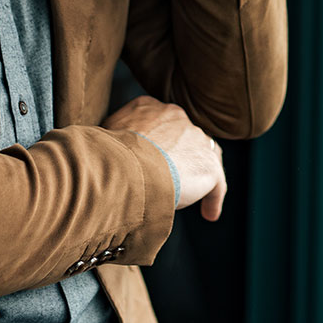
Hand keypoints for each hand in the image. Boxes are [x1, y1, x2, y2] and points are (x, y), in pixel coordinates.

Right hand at [101, 95, 226, 220]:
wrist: (127, 167)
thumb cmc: (109, 154)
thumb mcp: (106, 135)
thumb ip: (115, 136)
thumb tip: (106, 150)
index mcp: (151, 108)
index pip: (163, 122)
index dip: (161, 140)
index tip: (156, 157)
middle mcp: (177, 118)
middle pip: (185, 137)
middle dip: (180, 155)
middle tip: (172, 177)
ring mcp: (196, 140)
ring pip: (203, 157)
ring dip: (197, 175)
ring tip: (191, 195)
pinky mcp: (208, 165)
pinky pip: (216, 183)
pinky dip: (213, 198)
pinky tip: (209, 214)